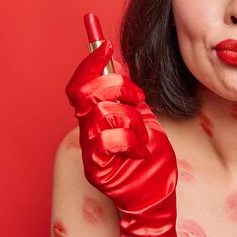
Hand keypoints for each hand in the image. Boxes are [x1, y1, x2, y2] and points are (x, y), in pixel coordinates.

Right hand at [65, 40, 177, 236]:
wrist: (156, 191)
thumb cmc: (149, 156)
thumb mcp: (143, 116)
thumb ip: (126, 94)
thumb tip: (115, 64)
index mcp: (96, 116)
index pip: (80, 84)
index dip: (89, 63)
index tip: (104, 45)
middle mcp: (88, 130)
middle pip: (84, 92)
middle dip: (116, 87)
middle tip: (137, 98)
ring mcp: (89, 149)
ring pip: (101, 112)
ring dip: (130, 118)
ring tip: (142, 134)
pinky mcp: (95, 168)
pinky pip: (107, 139)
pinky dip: (130, 140)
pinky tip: (140, 151)